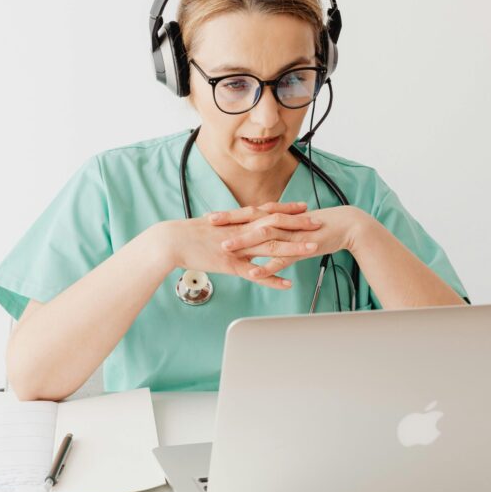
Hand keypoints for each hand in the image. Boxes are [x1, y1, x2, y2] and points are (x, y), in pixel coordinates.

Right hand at [161, 201, 316, 289]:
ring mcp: (238, 248)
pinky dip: (272, 278)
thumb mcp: (213, 225)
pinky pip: (256, 273)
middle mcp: (242, 231)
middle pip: (276, 225)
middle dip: (299, 225)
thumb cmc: (189, 233)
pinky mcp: (232, 264)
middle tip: (318, 223)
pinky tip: (287, 283)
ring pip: (271, 247)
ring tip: (313, 248)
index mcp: (238, 221)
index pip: (268, 212)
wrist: (172, 240)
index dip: (287, 210)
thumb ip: (229, 226)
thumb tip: (236, 225)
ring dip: (294, 248)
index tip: (303, 208)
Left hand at [209, 204, 368, 280]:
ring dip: (244, 241)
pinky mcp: (301, 248)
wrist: (345, 226)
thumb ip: (274, 231)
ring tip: (225, 247)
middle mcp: (281, 222)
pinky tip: (253, 273)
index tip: (210, 216)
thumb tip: (258, 233)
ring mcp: (290, 235)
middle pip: (251, 219)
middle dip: (229, 221)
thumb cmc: (317, 226)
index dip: (229, 215)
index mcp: (277, 216)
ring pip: (263, 237)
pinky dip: (267, 266)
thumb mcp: (291, 227)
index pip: (248, 213)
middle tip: (209, 222)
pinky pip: (281, 259)